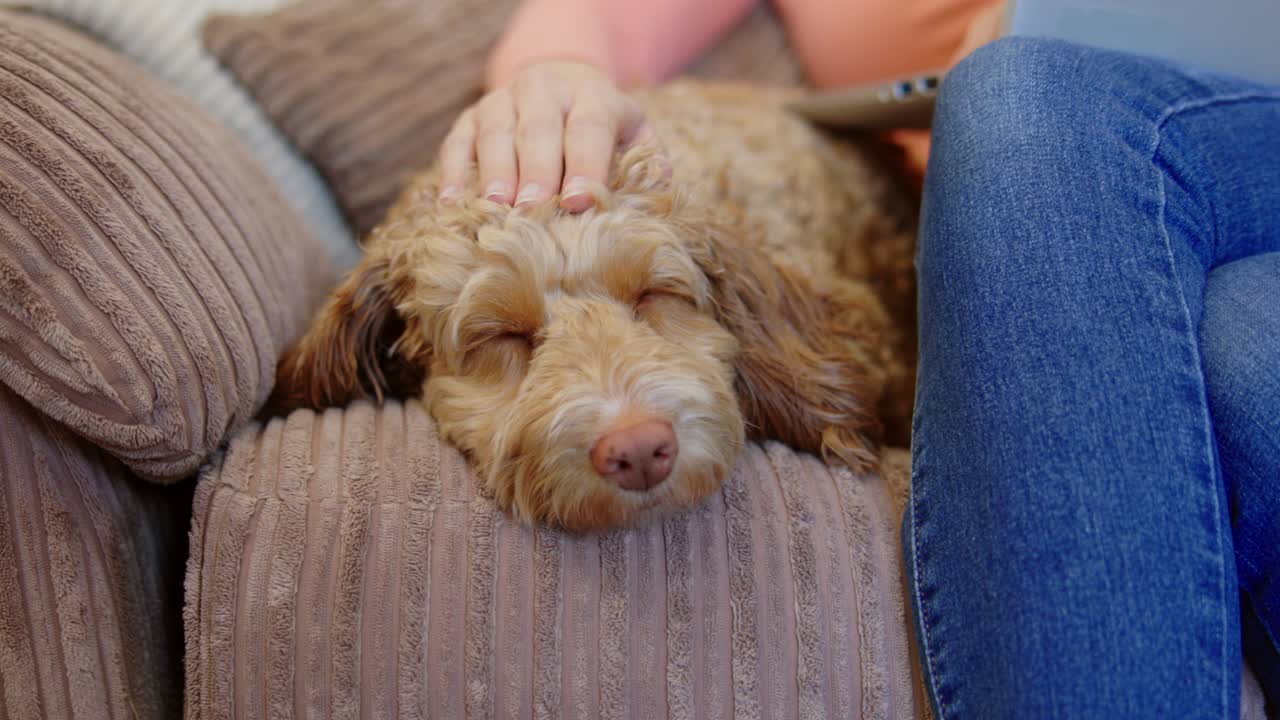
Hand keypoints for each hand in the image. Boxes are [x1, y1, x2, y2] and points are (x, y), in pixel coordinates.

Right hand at [439, 60, 656, 211]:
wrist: (559, 86)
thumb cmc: (603, 131)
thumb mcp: (634, 135)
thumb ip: (648, 162)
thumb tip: (660, 190)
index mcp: (593, 98)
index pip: (589, 128)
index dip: (583, 166)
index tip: (577, 203)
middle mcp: (546, 90)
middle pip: (539, 129)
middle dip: (535, 171)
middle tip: (531, 209)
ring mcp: (503, 101)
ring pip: (495, 133)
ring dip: (493, 172)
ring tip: (494, 208)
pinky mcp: (470, 118)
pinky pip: (456, 143)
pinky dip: (453, 173)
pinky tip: (451, 205)